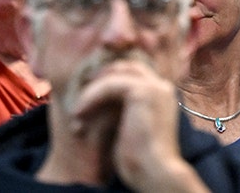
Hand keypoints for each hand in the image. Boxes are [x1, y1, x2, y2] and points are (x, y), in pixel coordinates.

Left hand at [72, 59, 193, 190]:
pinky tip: (79, 115)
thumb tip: (101, 105)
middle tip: (79, 99)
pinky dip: (90, 98)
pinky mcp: (143, 92)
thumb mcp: (129, 129)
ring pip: (115, 74)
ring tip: (77, 113)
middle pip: (125, 67)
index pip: (134, 74)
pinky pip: (109, 85)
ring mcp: (155, 87)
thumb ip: (122, 112)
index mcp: (162, 95)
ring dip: (91, 92)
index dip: (109, 80)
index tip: (88, 99)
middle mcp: (162, 87)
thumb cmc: (141, 159)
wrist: (154, 171)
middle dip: (100, 79)